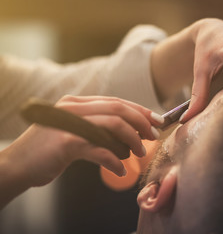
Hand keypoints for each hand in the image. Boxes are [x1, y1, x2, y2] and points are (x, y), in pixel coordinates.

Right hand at [3, 95, 163, 187]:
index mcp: (77, 104)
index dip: (139, 110)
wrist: (16, 166)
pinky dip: (114, 161)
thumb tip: (130, 134)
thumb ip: (97, 129)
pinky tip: (120, 170)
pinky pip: (100, 150)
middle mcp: (73, 108)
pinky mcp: (66, 142)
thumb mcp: (74, 132)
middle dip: (141, 122)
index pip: (116, 101)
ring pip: (113, 125)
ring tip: (139, 153)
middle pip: (118, 109)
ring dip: (132, 140)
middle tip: (153, 136)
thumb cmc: (49, 151)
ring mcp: (69, 123)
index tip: (156, 120)